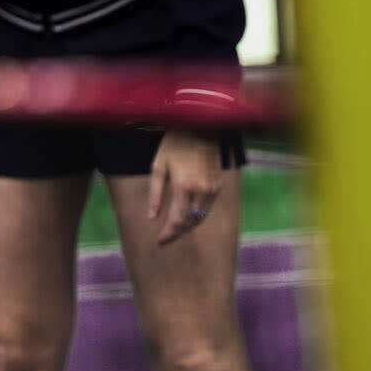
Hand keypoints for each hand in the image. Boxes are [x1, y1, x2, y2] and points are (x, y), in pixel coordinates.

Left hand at [148, 130, 222, 244]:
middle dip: (177, 232)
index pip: (177, 221)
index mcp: (183, 187)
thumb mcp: (158, 166)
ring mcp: (212, 189)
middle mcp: (201, 191)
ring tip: (173, 228)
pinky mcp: (218, 185)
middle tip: (165, 238)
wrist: (199, 128)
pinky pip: (207, 207)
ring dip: (187, 225)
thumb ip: (155, 194)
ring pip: (200, 217)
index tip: (159, 242)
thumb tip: (151, 217)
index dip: (168, 234)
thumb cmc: (174, 145)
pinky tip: (186, 214)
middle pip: (190, 223)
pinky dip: (197, 214)